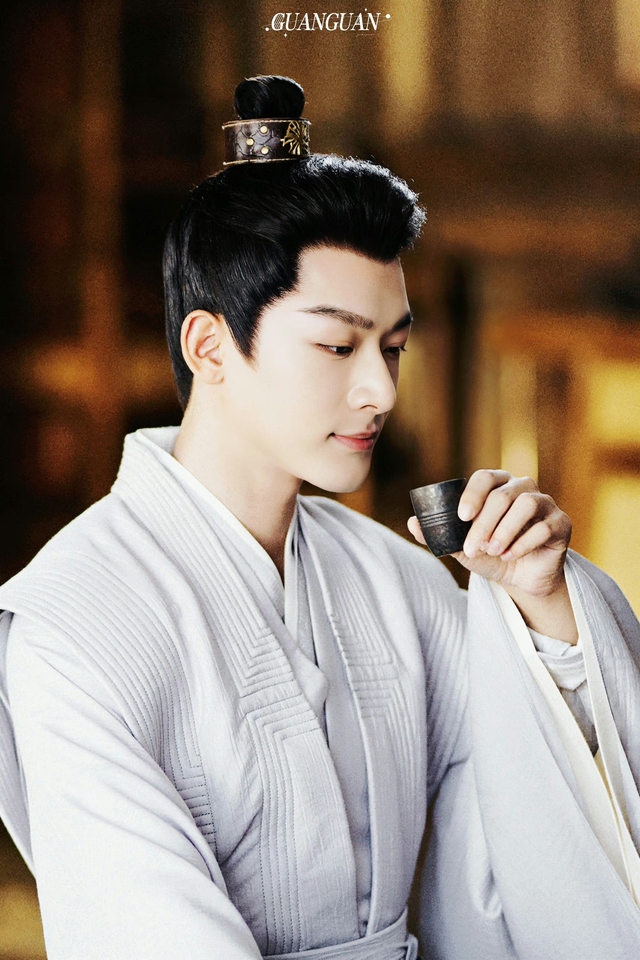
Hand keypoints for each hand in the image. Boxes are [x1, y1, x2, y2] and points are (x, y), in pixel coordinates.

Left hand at [407, 470, 571, 600]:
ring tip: (493, 551)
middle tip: (473, 547)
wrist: (520, 580)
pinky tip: (510, 556)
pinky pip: (544, 527)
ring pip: (526, 504)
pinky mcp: (561, 523)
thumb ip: (438, 535)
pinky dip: (524, 544)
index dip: (473, 494)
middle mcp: (522, 488)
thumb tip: (412, 523)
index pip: (484, 477)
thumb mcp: (460, 548)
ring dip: (505, 530)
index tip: (461, 517)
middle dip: (485, 523)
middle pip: (503, 495)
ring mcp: (545, 504)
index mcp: (497, 486)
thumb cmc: (490, 555)